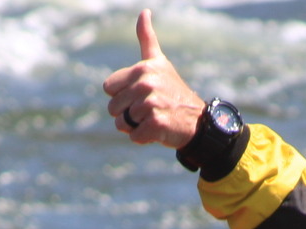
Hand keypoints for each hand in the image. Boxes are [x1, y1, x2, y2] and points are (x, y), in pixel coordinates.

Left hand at [102, 9, 204, 148]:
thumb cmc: (172, 91)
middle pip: (113, 109)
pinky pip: (134, 136)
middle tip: (149, 109)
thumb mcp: (159, 62)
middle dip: (127, 113)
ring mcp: (151, 104)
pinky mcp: (156, 124)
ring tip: (153, 118)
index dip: (122, 95)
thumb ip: (147, 39)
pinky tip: (158, 129)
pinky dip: (143, 138)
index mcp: (142, 69)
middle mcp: (146, 83)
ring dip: (135, 127)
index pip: (108, 88)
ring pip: (121, 124)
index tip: (140, 94)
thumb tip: (144, 11)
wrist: (197, 119)